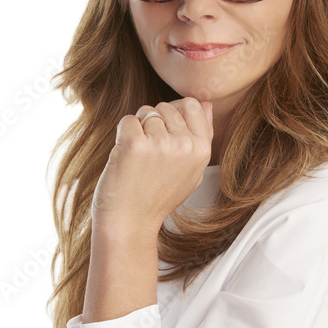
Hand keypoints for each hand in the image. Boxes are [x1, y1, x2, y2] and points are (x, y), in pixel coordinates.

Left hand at [91, 97, 213, 234]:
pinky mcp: (135, 144)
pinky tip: (125, 158)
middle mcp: (185, 145)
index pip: (192, 105)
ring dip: (137, 130)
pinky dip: (122, 136)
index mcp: (202, 150)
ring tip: (138, 160)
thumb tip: (205, 103)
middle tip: (149, 155)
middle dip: (153, 123)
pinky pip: (128, 120)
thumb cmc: (156, 198)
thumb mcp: (191, 171)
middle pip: (166, 107)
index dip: (173, 115)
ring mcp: (160, 143)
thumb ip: (201, 136)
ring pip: (146, 112)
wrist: (130, 224)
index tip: (164, 136)